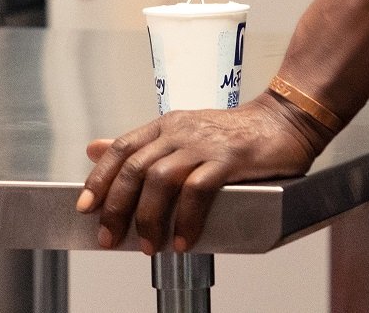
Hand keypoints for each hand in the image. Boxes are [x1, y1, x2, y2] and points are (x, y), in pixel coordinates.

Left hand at [77, 95, 326, 254]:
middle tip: (110, 237)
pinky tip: (183, 241)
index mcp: (165, 126)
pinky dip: (187, 219)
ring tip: (148, 245)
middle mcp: (179, 132)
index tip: (85, 208)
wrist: (283, 121)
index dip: (99, 179)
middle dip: (117, 207)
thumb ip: (140, 145)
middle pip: (136, 168)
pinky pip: (199, 191)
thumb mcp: (180, 133)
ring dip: (149, 217)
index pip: (121, 149)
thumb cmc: (232, 134)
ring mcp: (203, 144)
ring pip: (161, 180)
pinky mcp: (229, 159)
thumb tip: (94, 149)